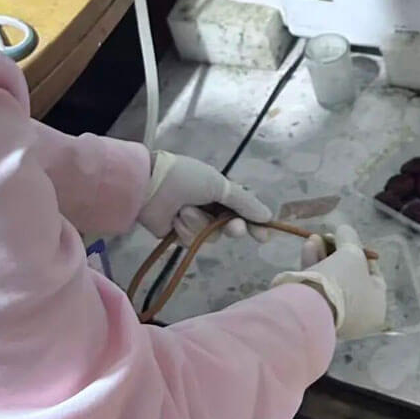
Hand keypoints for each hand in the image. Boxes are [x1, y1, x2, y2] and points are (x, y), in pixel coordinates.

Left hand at [138, 151, 271, 246]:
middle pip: (230, 227)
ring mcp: (194, 222)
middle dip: (232, 227)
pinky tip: (175, 219)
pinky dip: (186, 229)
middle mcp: (209, 207)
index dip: (254, 223)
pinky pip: (193, 240)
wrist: (150, 186)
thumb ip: (244, 202)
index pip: (243, 210)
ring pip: (211, 236)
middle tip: (233, 227)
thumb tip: (268, 216)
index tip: (264, 236)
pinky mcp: (179, 235)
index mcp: (219, 190)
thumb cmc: (186, 178)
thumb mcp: (219, 184)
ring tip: (184, 210)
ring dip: (199, 223)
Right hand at [271, 224, 386, 339]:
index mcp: (376, 306)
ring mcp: (336, 317)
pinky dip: (313, 266)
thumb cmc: (342, 281)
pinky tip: (308, 248)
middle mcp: (358, 315)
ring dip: (322, 255)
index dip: (361, 252)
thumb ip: (350, 238)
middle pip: (349, 275)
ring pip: (331, 279)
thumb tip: (345, 231)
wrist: (310, 307)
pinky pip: (317, 287)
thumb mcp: (351, 252)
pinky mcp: (315, 314)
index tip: (349, 238)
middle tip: (327, 236)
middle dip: (336, 251)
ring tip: (313, 238)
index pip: (373, 274)